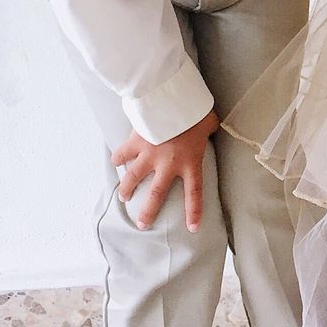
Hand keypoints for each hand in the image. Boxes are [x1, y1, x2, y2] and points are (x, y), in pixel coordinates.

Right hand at [111, 110, 219, 231]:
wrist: (172, 98)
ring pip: (134, 178)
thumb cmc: (194, 110)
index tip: (192, 228)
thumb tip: (212, 123)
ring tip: (123, 197)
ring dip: (127, 188)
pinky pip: (123, 153)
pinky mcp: (135, 142)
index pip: (194, 193)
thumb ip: (209, 128)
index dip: (193, 212)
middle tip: (142, 224)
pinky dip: (118, 158)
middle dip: (148, 211)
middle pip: (157, 194)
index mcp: (190, 162)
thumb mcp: (208, 121)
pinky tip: (114, 162)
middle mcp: (168, 164)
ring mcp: (149, 155)